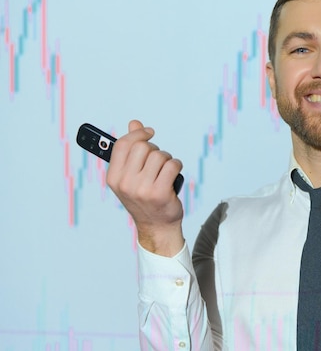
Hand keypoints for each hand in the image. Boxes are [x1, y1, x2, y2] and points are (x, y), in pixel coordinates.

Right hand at [106, 120, 184, 255]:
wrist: (156, 226)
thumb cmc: (144, 198)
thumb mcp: (131, 175)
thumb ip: (131, 150)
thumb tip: (134, 123)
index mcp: (113, 177)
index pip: (122, 144)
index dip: (137, 134)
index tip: (148, 132)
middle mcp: (125, 183)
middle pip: (143, 147)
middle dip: (155, 150)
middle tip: (158, 162)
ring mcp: (142, 189)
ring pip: (160, 155)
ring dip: (167, 160)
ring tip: (165, 172)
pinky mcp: (160, 193)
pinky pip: (172, 165)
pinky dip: (177, 166)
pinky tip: (174, 176)